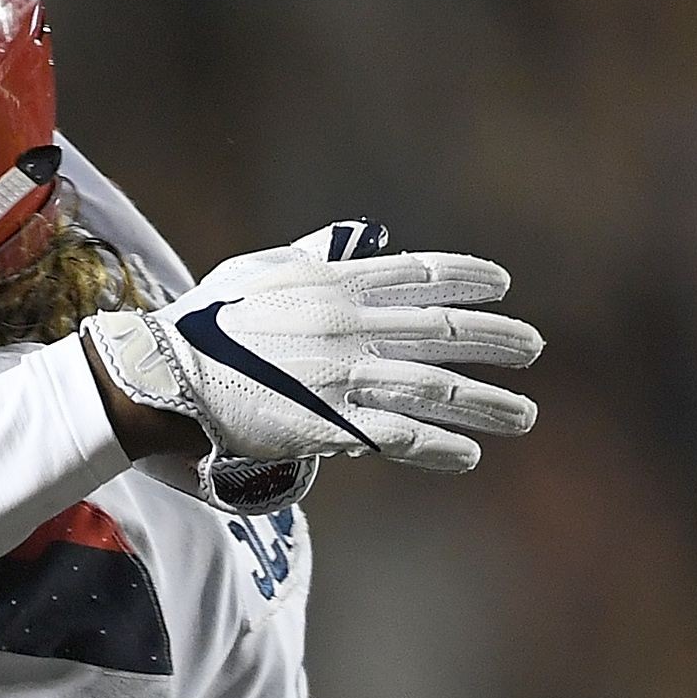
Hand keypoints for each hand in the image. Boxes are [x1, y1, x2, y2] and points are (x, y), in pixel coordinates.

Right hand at [82, 220, 541, 492]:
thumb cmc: (202, 322)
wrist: (163, 374)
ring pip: (436, 388)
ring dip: (488, 404)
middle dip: (497, 340)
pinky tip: (469, 456)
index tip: (502, 286)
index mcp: (335, 284)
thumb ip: (310, 254)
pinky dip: (440, 447)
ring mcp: (344, 376)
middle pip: (443, 331)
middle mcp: (351, 325)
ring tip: (524, 416)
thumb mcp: (258, 269)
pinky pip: (401, 436)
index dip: (468, 279)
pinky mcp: (330, 425)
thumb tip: (352, 241)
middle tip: (533, 349)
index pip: (420, 274)